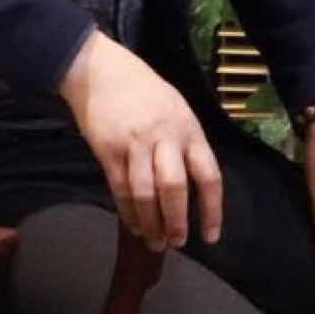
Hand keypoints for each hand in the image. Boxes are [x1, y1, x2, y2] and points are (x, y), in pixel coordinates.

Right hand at [58, 30, 222, 250]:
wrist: (102, 71)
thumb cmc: (144, 90)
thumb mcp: (177, 109)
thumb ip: (185, 143)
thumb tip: (194, 185)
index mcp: (188, 129)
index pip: (208, 175)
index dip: (212, 210)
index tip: (211, 235)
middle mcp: (165, 137)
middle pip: (175, 188)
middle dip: (176, 221)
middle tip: (176, 242)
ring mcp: (135, 144)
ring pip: (146, 194)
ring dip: (151, 223)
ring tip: (154, 240)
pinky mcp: (109, 150)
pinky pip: (120, 189)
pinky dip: (128, 212)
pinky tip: (134, 224)